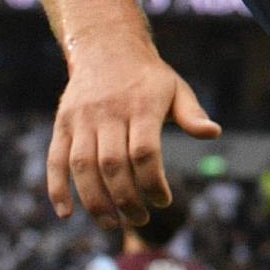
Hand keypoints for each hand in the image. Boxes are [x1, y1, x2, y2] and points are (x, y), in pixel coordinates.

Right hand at [46, 34, 219, 225]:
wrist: (106, 46)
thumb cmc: (148, 77)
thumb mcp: (176, 89)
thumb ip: (192, 114)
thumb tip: (214, 133)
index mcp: (140, 105)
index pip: (144, 152)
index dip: (152, 183)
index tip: (163, 201)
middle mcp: (107, 112)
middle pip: (112, 164)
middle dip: (126, 199)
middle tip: (140, 219)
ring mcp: (81, 118)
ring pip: (82, 165)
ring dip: (95, 201)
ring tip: (111, 223)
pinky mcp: (62, 123)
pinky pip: (55, 158)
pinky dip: (57, 187)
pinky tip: (66, 214)